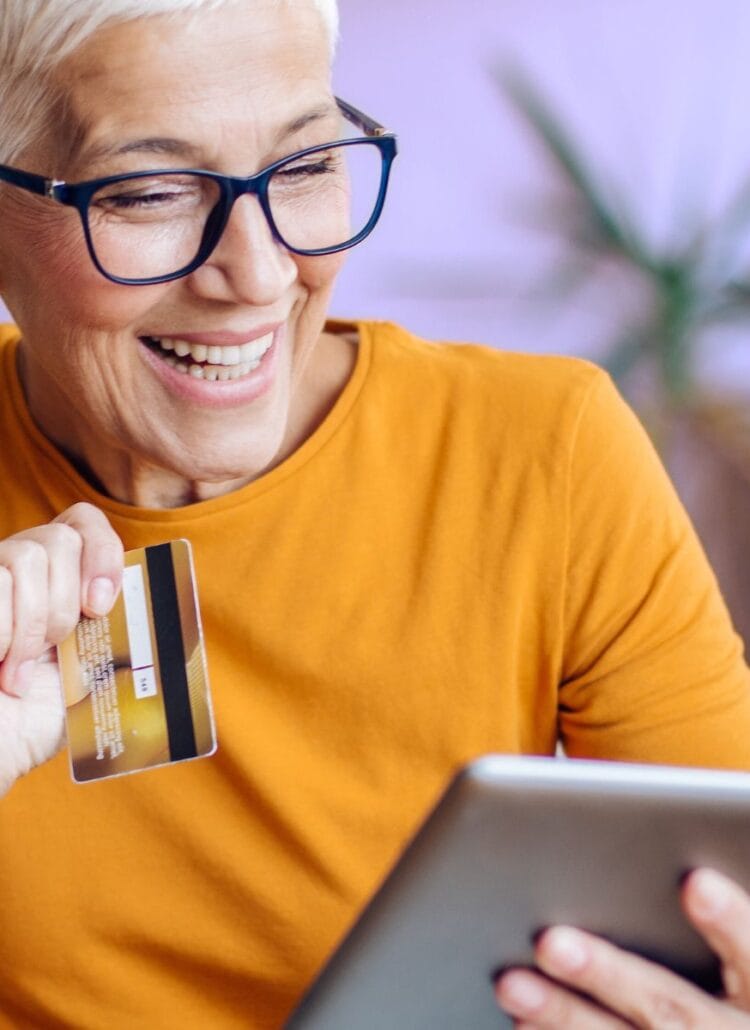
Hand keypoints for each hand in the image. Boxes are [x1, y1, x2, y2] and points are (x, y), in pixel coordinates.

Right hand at [0, 503, 122, 796]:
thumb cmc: (33, 724)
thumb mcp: (94, 683)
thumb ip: (124, 647)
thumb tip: (177, 636)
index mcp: (59, 581)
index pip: (84, 523)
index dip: (102, 553)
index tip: (102, 606)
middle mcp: (21, 571)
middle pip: (61, 538)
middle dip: (68, 598)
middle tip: (57, 645)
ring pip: (27, 555)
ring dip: (34, 620)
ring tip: (19, 667)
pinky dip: (4, 630)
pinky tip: (0, 664)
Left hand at [496, 868, 749, 1027]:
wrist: (719, 1027)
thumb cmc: (733, 984)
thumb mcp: (741, 961)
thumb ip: (716, 923)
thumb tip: (674, 866)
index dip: (729, 920)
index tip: (695, 882)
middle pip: (672, 1008)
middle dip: (609, 976)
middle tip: (552, 943)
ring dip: (564, 1016)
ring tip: (511, 984)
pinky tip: (523, 1024)